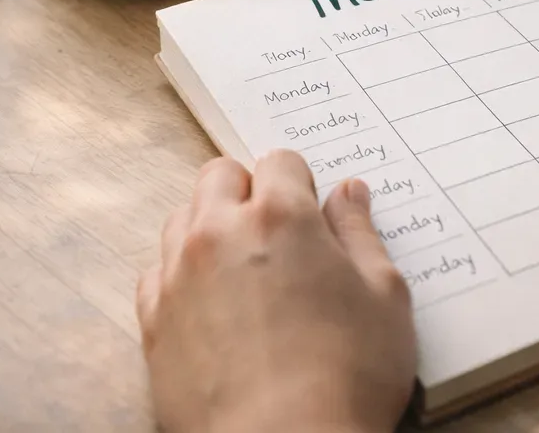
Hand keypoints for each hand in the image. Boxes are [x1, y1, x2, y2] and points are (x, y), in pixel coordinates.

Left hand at [136, 151, 416, 432]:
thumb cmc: (346, 378)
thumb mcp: (385, 297)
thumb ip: (361, 234)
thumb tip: (349, 193)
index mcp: (280, 216)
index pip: (279, 161)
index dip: (300, 184)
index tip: (312, 215)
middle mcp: (219, 233)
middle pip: (219, 176)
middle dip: (247, 191)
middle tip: (278, 236)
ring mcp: (178, 276)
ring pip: (182, 219)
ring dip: (210, 228)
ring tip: (245, 270)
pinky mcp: (153, 321)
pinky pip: (157, 274)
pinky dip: (181, 277)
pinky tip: (213, 305)